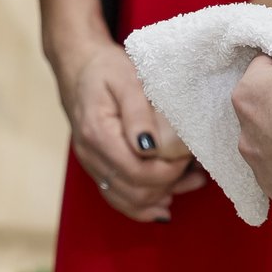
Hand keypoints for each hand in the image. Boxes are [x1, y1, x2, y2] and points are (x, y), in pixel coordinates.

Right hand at [55, 36, 203, 222]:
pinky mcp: (96, 168)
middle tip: (192, 164)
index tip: (186, 154)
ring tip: (191, 180)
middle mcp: (90, 155)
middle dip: (169, 183)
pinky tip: (165, 202)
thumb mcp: (127, 79)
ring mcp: (91, 164)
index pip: (137, 172)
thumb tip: (150, 147)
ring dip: (162, 197)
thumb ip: (138, 113)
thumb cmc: (106, 69)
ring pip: (128, 200)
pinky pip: (117, 198)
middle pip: (135, 191)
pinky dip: (143, 206)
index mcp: (98, 133)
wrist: (79, 66)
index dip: (168, 171)